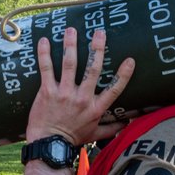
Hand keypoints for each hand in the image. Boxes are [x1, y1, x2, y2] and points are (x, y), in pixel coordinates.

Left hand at [26, 26, 134, 145]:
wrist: (49, 145)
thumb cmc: (72, 139)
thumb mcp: (95, 134)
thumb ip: (111, 127)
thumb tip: (128, 124)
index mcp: (96, 108)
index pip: (114, 89)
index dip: (123, 75)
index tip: (130, 60)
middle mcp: (82, 98)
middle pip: (93, 69)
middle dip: (97, 48)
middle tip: (99, 32)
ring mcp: (64, 93)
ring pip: (70, 64)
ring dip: (71, 45)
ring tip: (71, 30)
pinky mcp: (47, 91)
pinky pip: (46, 69)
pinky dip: (45, 54)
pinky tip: (45, 40)